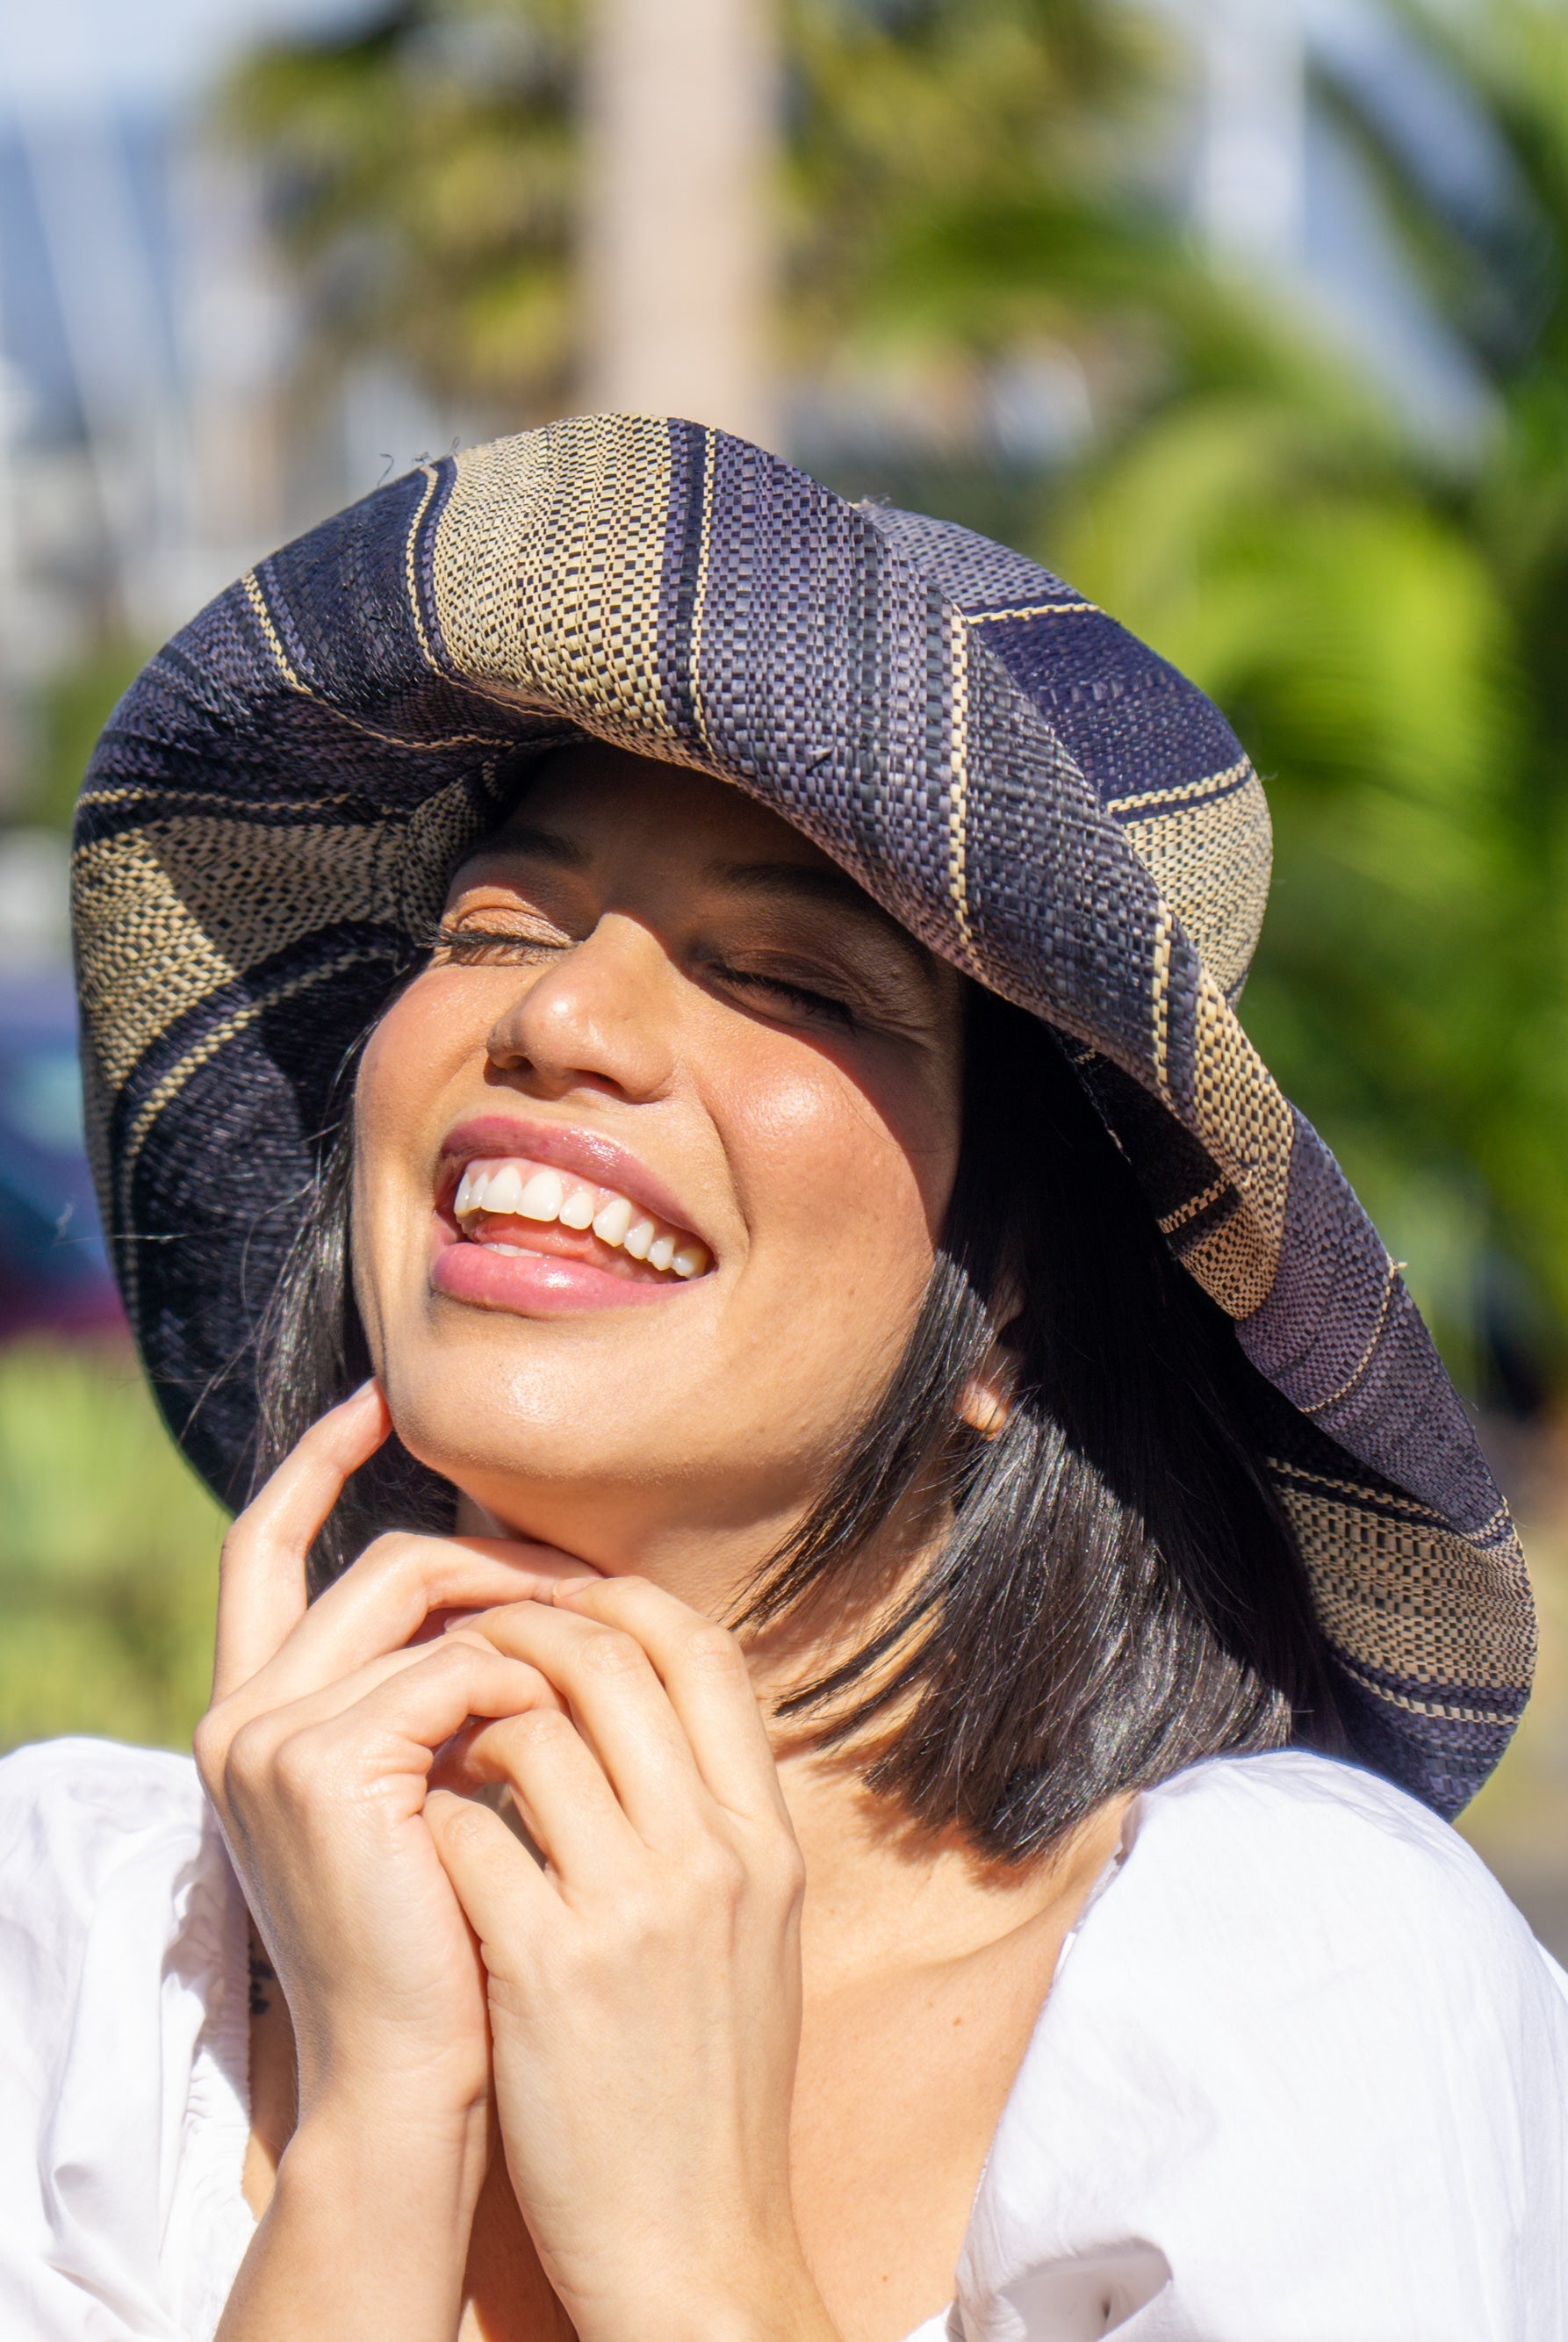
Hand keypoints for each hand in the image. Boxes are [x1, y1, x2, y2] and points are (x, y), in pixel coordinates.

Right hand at [196, 1382, 595, 2131]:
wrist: (422, 2082)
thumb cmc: (450, 1942)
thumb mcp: (429, 1791)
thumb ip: (437, 1693)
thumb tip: (521, 1589)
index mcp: (255, 1715)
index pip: (261, 1548)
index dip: (318, 1464)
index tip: (384, 1401)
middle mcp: (240, 1715)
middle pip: (379, 1561)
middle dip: (494, 1552)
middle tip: (591, 1577)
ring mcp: (268, 1739)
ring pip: (420, 1592)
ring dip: (527, 1609)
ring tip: (601, 1651)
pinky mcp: (322, 1767)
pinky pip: (458, 1667)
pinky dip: (530, 1685)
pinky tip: (572, 1735)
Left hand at [425, 1576, 836, 2341]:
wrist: (697, 2242)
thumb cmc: (712, 2084)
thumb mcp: (757, 1932)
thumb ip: (713, 1817)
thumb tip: (647, 1708)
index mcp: (765, 1838)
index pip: (702, 1650)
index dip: (623, 1599)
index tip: (563, 1600)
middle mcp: (712, 1855)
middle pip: (614, 1660)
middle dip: (526, 1626)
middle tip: (469, 1642)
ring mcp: (633, 1910)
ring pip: (533, 1729)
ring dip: (468, 1716)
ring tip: (439, 1741)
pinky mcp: (549, 1970)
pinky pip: (471, 1832)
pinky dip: (435, 1811)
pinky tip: (422, 1834)